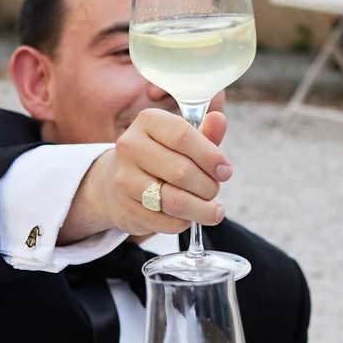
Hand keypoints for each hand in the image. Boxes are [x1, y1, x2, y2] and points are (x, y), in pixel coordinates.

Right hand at [62, 104, 231, 244]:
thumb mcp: (182, 139)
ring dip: (202, 209)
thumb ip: (206, 132)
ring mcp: (124, 179)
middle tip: (214, 190)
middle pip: (182, 172)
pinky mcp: (125, 208)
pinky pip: (166, 222)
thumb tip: (219, 120)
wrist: (117, 181)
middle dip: (208, 186)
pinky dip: (185, 222)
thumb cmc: (161, 156)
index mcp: (148, 121)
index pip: (183, 136)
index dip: (211, 156)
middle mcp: (130, 147)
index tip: (225, 171)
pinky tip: (188, 216)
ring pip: (175, 201)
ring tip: (213, 211)